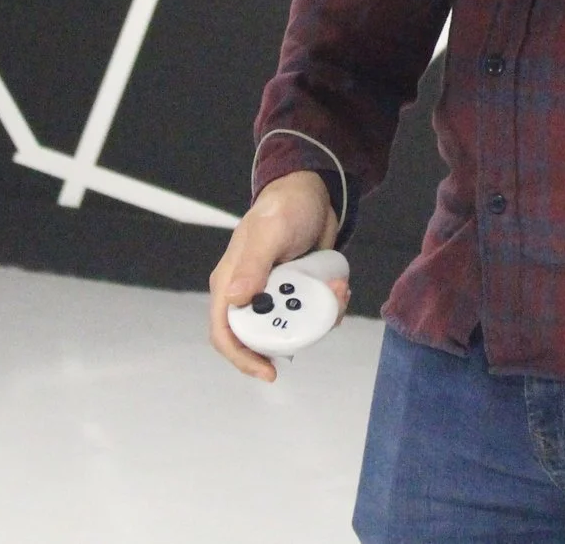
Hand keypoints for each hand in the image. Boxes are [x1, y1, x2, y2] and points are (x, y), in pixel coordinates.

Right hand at [207, 169, 347, 382]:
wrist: (312, 194)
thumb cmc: (284, 207)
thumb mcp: (270, 231)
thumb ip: (253, 263)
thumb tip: (235, 299)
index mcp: (230, 283)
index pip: (225, 332)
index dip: (241, 358)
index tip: (269, 371)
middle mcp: (248, 294)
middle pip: (265, 336)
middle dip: (297, 334)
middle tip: (325, 315)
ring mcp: (273, 295)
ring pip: (293, 328)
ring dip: (319, 318)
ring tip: (338, 292)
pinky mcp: (295, 292)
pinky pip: (309, 314)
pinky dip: (327, 307)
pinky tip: (339, 287)